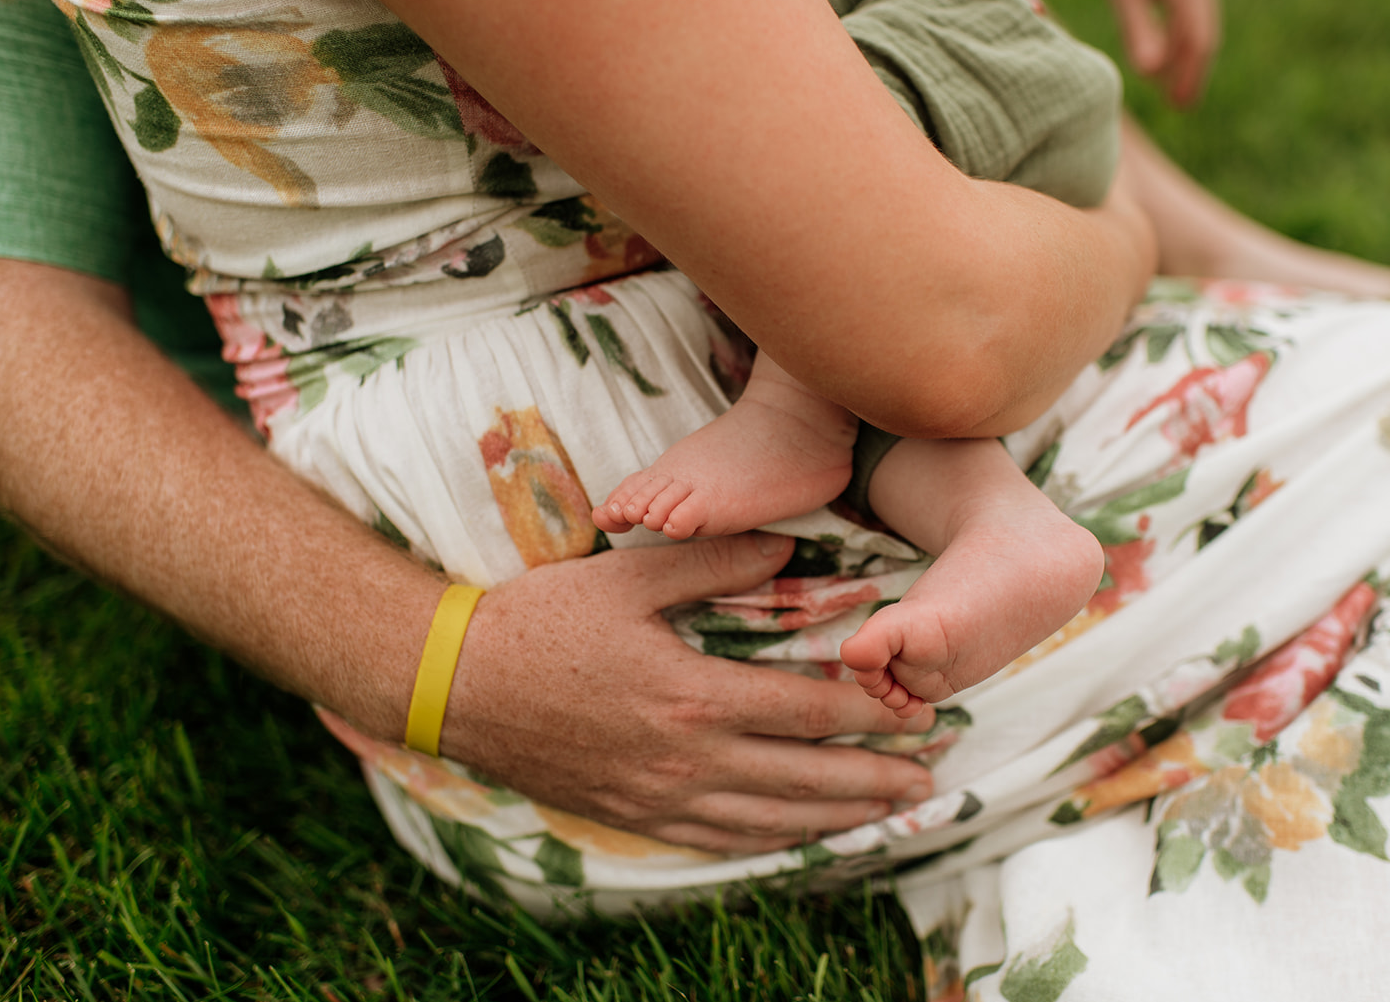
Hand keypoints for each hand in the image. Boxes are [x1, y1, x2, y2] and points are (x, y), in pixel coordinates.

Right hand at [439, 533, 936, 853]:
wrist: (459, 686)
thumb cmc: (544, 621)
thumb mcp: (629, 576)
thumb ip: (716, 562)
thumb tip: (792, 548)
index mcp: (696, 697)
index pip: (811, 714)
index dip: (874, 718)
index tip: (921, 714)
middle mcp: (689, 760)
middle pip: (807, 779)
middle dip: (876, 779)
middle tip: (930, 776)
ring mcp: (663, 799)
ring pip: (773, 819)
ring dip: (839, 817)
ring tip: (888, 813)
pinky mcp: (638, 817)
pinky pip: (723, 840)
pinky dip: (774, 840)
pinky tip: (803, 836)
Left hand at [1089, 0, 1219, 105]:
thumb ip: (1139, 31)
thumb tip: (1150, 73)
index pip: (1197, 46)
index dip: (1190, 78)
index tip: (1181, 107)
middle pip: (1202, 36)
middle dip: (1192, 71)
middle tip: (1181, 105)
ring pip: (1196, 22)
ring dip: (1185, 54)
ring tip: (1171, 80)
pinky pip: (1188, 8)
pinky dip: (1179, 33)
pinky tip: (1164, 45)